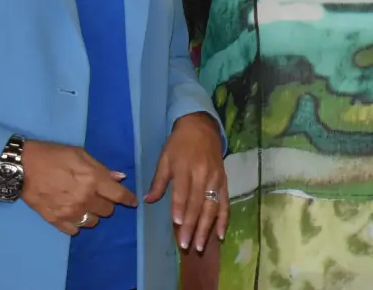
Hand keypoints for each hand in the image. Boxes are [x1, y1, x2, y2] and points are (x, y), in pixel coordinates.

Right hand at [19, 140, 137, 235]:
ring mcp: (70, 212)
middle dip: (106, 203)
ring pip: (93, 222)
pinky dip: (77, 224)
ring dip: (92, 214)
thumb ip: (101, 168)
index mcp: (93, 180)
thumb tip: (119, 177)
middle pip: (107, 211)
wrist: (23, 166)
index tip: (132, 202)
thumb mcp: (80, 154)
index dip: (128, 199)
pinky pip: (74, 230)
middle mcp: (85, 198)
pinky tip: (73, 215)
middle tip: (98, 196)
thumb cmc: (53, 155)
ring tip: (85, 206)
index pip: (119, 195)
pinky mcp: (56, 220)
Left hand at [145, 112, 227, 252]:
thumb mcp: (165, 158)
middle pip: (198, 203)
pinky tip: (220, 234)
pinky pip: (225, 203)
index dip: (181, 208)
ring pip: (212, 207)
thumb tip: (148, 200)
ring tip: (200, 245)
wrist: (202, 126)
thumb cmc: (179, 143)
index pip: (183, 192)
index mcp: (185, 167)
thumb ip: (158, 181)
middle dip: (192, 226)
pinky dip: (223, 219)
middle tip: (185, 244)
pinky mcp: (224, 181)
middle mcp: (203, 174)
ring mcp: (215, 179)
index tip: (178, 225)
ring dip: (206, 228)